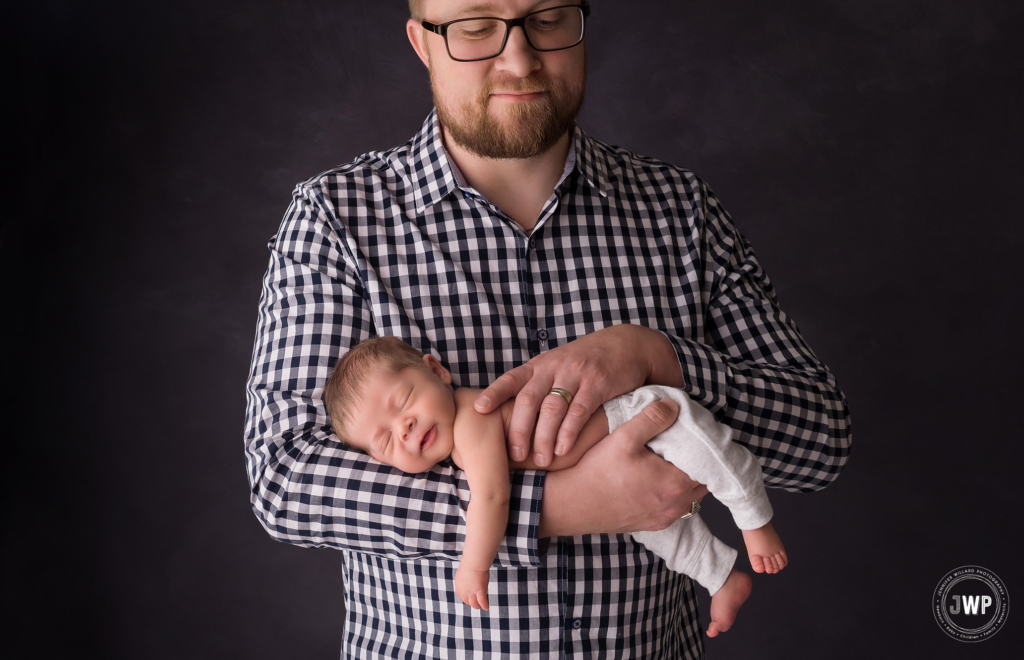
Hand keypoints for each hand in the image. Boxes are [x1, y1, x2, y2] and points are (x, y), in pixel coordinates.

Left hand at [455, 566, 491, 609]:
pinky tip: (486, 607)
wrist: (473, 563)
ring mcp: (472, 592)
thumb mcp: (464, 572)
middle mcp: (464, 591)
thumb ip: (465, 578)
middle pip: (467, 601)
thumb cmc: (470, 563)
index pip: (460, 595)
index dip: (465, 597)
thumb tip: (469, 577)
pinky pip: (482, 602)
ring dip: (477, 606)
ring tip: (480, 607)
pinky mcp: (480, 592)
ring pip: (474, 604)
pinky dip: (484, 605)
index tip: (468, 598)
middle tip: (475, 603)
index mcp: (459, 585)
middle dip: (471, 603)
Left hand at [475, 324, 675, 467]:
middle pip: (528, 399)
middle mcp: (554, 367)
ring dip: (543, 437)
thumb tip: (509, 415)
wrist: (627, 345)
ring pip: (552, 408)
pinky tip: (562, 449)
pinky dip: (568, 432)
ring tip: (540, 460)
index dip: (494, 393)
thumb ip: (537, 385)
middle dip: (518, 429)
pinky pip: (579, 410)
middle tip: (514, 455)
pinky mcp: (598, 384)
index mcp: (540, 365)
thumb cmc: (586, 362)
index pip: (511, 379)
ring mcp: (576, 374)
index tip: (478, 410)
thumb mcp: (557, 366)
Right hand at [538, 398, 708, 536]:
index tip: (696, 434)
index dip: (705, 447)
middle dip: (698, 463)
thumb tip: (674, 406)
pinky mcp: (651, 525)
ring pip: (691, 497)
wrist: (570, 505)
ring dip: (686, 479)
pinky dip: (673, 494)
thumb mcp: (624, 437)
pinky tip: (656, 480)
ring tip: (672, 461)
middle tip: (686, 444)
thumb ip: (653, 419)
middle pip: (704, 481)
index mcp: (676, 483)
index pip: (709, 464)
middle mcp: (676, 505)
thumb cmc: (597, 472)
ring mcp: (664, 518)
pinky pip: (674, 508)